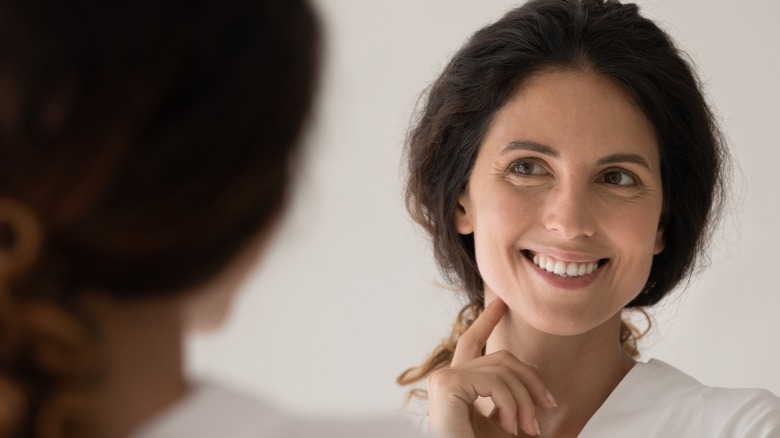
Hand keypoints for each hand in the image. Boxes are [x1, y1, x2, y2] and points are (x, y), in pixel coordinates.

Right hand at [427, 298, 555, 436]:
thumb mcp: (507, 421)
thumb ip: (512, 395)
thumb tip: (534, 371)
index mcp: (459, 387)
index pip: (473, 344)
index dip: (487, 321)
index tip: (501, 302)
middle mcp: (446, 380)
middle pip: (500, 357)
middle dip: (531, 380)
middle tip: (548, 408)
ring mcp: (444, 381)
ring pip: (502, 368)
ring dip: (524, 402)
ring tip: (527, 430)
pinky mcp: (447, 386)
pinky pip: (494, 381)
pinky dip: (511, 405)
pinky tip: (509, 428)